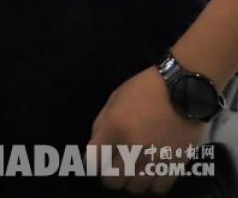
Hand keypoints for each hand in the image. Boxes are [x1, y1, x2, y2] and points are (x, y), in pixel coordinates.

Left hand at [89, 66, 206, 193]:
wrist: (184, 90)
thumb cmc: (145, 90)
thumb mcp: (114, 99)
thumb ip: (102, 125)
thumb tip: (97, 147)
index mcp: (114, 129)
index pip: (93, 161)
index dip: (92, 162)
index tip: (97, 159)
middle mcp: (132, 149)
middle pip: (112, 181)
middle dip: (109, 174)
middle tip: (115, 165)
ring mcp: (154, 160)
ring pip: (135, 188)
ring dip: (131, 180)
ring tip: (134, 168)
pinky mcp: (175, 165)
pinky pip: (158, 188)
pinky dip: (152, 183)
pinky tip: (151, 172)